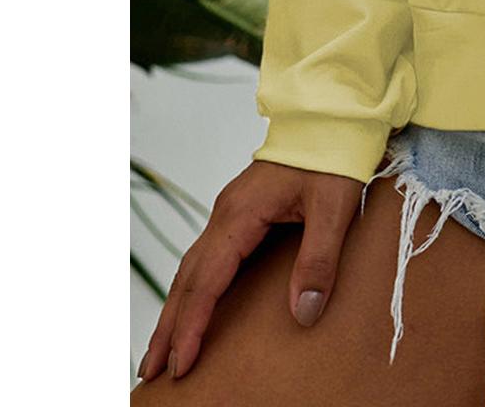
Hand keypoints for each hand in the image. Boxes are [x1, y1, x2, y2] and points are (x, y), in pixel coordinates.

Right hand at [136, 157, 365, 384]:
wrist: (333, 112)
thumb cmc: (334, 152)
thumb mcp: (335, 206)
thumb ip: (318, 259)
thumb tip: (303, 313)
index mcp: (240, 214)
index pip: (206, 281)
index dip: (191, 325)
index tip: (179, 364)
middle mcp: (226, 214)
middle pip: (187, 279)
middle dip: (167, 327)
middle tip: (149, 372)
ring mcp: (230, 212)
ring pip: (192, 268)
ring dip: (175, 309)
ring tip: (161, 350)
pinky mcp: (241, 211)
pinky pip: (208, 257)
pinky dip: (194, 288)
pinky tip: (194, 305)